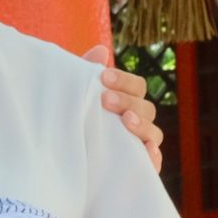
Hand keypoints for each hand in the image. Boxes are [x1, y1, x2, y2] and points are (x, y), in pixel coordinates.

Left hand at [83, 44, 163, 171]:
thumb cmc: (72, 122)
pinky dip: (154, 157)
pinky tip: (147, 151)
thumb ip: (86, 75)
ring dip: (142, 125)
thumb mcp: (75, 99)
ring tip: (126, 121)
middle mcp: (137, 122)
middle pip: (146, 107)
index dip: (124, 80)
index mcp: (126, 102)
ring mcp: (139, 145)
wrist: (63, 162)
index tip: (103, 77)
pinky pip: (153, 163)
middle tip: (106, 100)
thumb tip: (100, 50)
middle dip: (128, 101)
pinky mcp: (137, 168)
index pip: (137, 86)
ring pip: (154, 133)